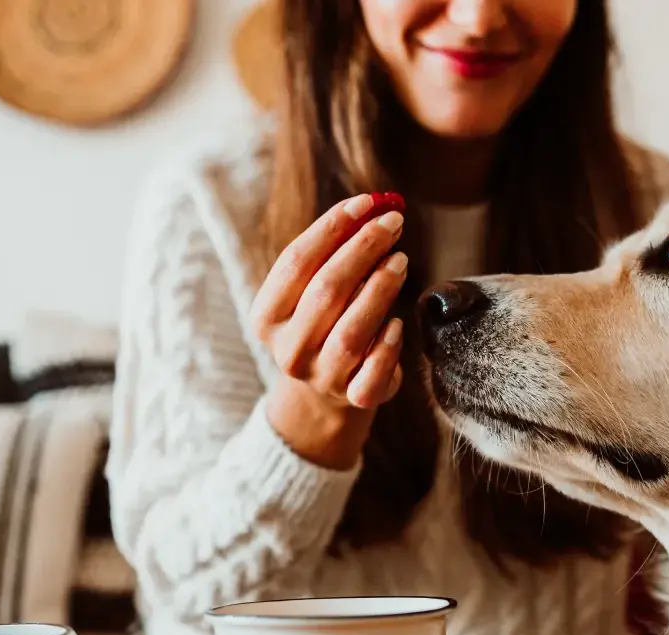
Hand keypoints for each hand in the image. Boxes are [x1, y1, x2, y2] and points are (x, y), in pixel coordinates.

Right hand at [248, 193, 407, 466]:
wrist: (324, 397)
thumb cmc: (323, 325)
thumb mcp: (313, 292)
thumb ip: (334, 253)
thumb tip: (374, 207)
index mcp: (267, 316)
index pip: (296, 261)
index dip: (332, 227)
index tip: (367, 202)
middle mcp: (288, 349)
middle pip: (326, 290)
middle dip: (363, 249)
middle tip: (392, 223)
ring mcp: (320, 377)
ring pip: (352, 330)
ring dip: (380, 289)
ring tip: (401, 260)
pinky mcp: (354, 399)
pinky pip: (374, 370)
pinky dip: (388, 344)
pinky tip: (399, 322)